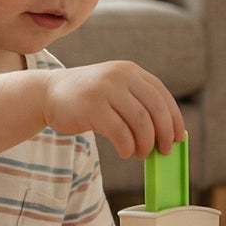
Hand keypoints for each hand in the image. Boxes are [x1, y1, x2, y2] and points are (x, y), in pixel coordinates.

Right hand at [42, 62, 185, 159]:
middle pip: (155, 109)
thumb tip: (167, 134)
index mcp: (130, 71)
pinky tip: (124, 152)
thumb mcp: (114, 91)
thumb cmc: (87, 99)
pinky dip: (127, 147)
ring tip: (140, 154)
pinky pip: (120, 133)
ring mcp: (106, 89)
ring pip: (140, 122)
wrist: (48, 93)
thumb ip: (137, 104)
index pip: (162, 95)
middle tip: (163, 151)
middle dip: (164, 134)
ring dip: (145, 144)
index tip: (178, 138)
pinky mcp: (92, 107)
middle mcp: (120, 76)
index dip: (174, 119)